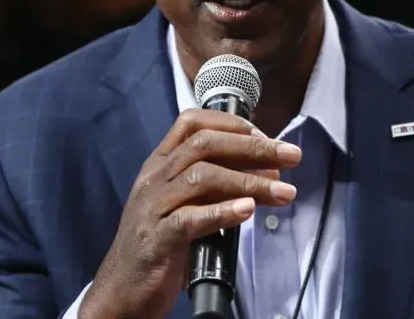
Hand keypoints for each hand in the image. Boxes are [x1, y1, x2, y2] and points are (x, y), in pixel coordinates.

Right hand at [79, 109, 301, 318]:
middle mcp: (154, 179)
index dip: (234, 124)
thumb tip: (267, 171)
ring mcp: (152, 207)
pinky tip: (248, 210)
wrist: (121, 290)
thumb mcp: (184, 202)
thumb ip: (214, 182)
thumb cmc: (161, 243)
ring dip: (250, 181)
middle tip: (291, 155)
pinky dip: (222, 212)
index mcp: (160, 164)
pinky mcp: (156, 239)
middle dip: (254, 147)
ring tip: (284, 192)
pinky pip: (190, 219)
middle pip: (205, 145)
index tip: (267, 136)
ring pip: (202, 177)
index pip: (193, 123)